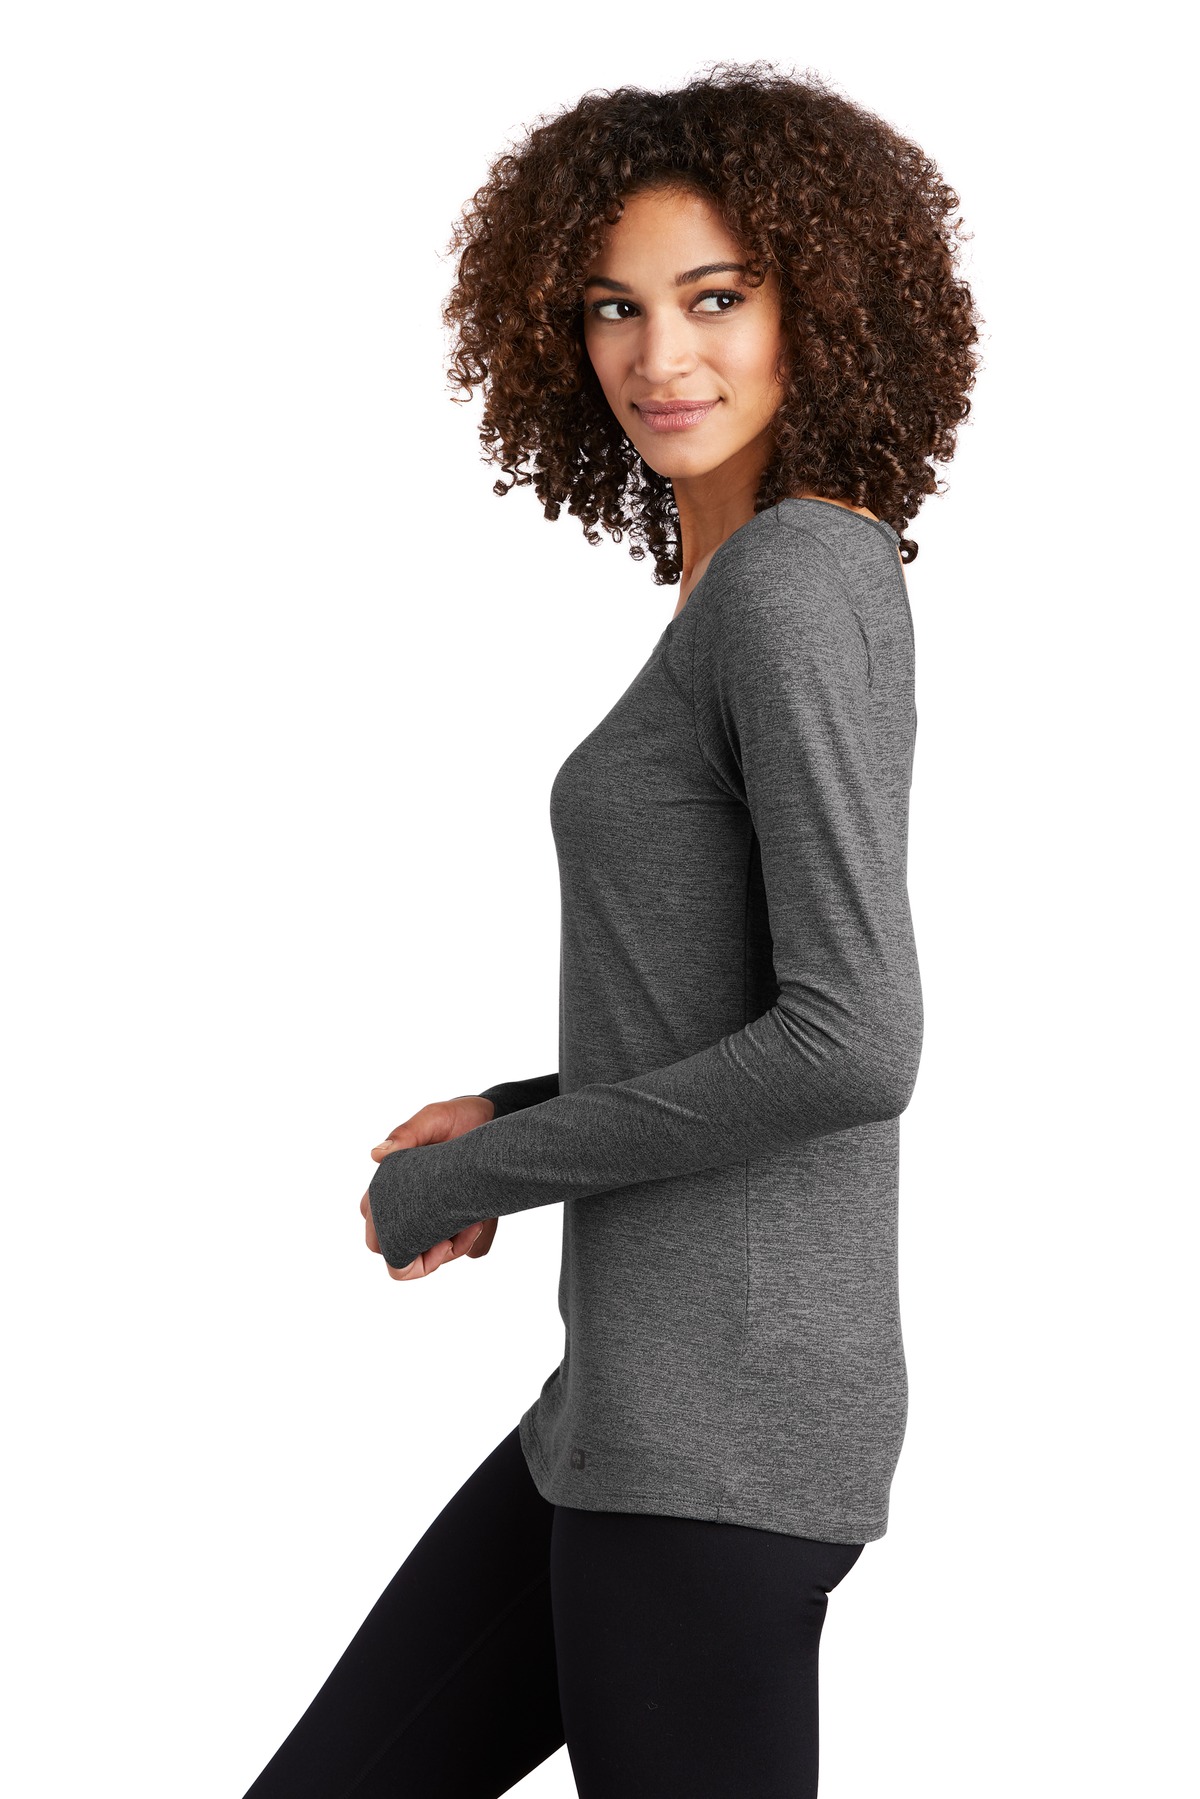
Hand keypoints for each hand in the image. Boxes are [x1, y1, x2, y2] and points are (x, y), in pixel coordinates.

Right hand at [361, 1094, 500, 1279]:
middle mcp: (412, 1206)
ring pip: (432, 1257)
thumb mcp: (434, 1118)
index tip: (421, 1232)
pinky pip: (468, 1250)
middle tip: (450, 1234)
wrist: (497, 1117)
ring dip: (452, 1247)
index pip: (376, 1235)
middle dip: (423, 1254)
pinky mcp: (466, 1220)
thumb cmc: (459, 1115)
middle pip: (401, 1253)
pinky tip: (481, 1218)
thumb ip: (406, 1133)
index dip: (393, 1246)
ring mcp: (439, 1215)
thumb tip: (376, 1155)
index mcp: (392, 1187)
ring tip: (473, 1219)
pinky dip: (472, 1242)